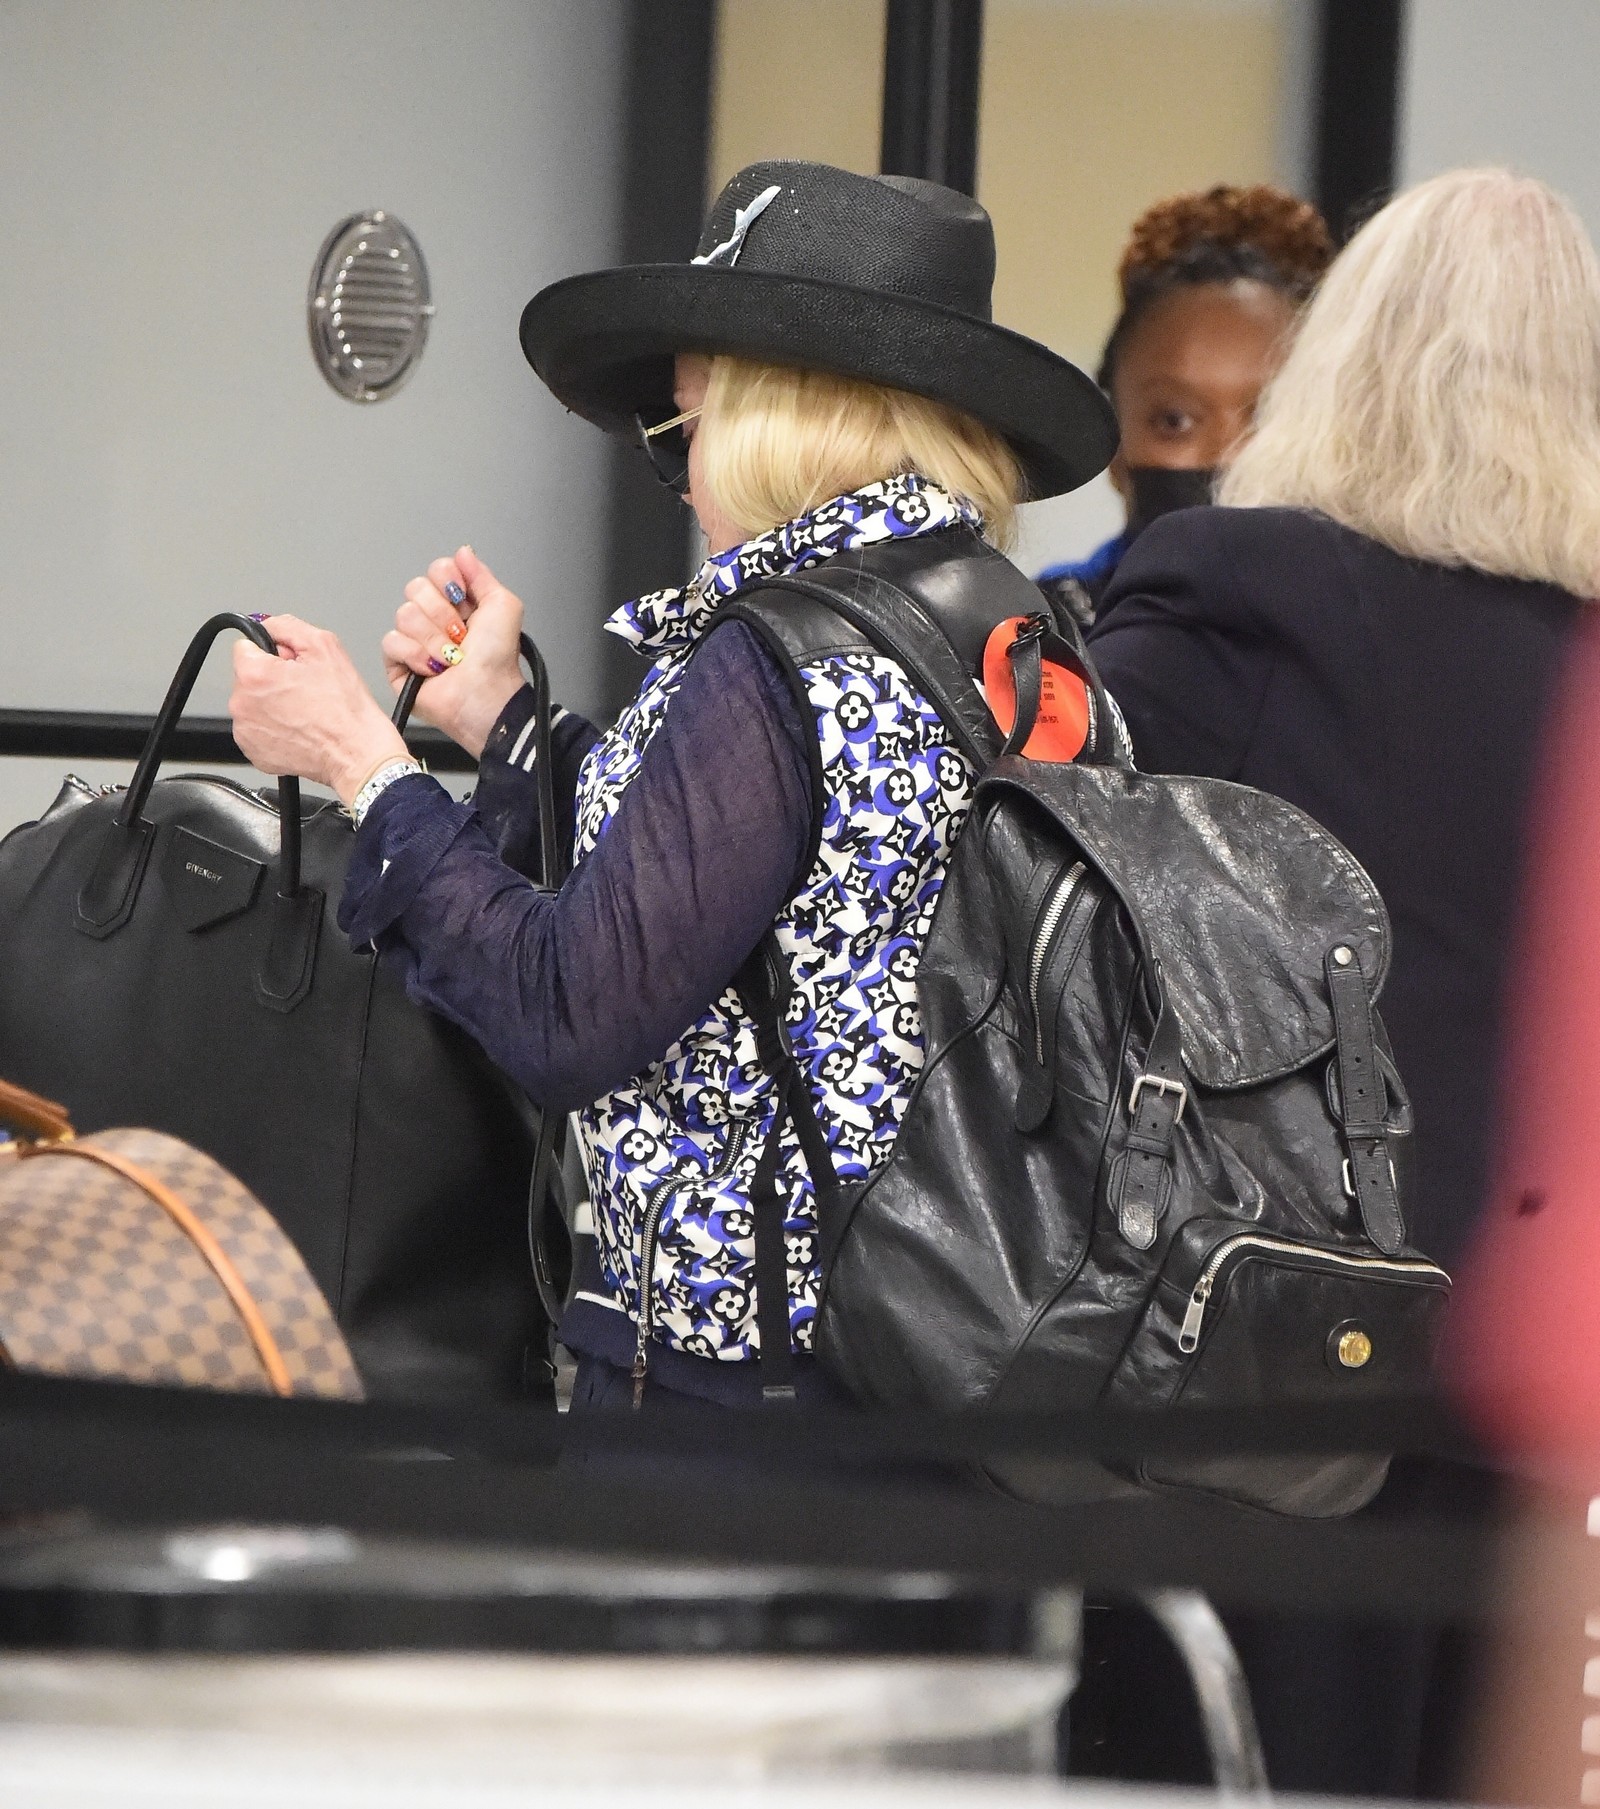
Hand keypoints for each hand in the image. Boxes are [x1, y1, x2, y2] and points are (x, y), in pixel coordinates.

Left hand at [230, 617, 407, 806]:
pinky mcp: (254, 752)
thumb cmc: (345, 708)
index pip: (246, 647)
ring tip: (304, 712)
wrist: (357, 753)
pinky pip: (258, 730)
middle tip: (305, 691)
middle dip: (272, 679)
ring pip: (253, 704)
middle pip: (249, 677)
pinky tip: (299, 729)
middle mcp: (242, 704)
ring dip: (272, 704)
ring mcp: (246, 731)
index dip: (274, 653)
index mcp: (254, 674)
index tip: (292, 667)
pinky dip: (274, 728)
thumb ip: (287, 626)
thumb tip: (268, 625)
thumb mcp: (325, 646)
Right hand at [382, 546, 527, 757]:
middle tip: (460, 636)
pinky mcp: (397, 663)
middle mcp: (433, 617)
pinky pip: (392, 641)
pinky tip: (433, 669)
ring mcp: (413, 639)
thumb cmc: (498, 659)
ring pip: (404, 614)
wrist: (486, 695)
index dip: (449, 583)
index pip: (436, 569)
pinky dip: (416, 656)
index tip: (465, 601)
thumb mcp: (503, 607)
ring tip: (451, 657)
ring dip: (434, 639)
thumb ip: (482, 575)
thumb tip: (463, 552)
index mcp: (456, 602)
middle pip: (416, 588)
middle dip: (442, 614)